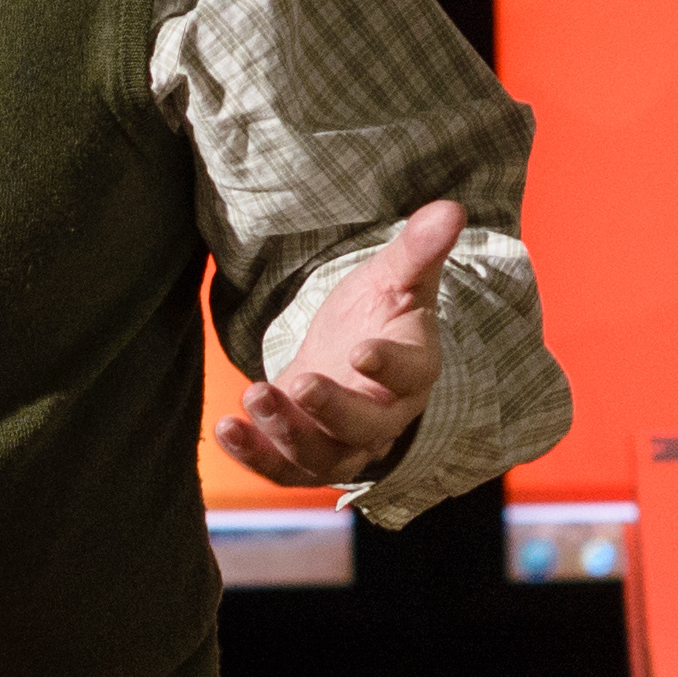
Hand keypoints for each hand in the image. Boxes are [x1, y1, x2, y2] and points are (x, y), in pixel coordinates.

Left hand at [214, 201, 459, 487]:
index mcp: (415, 370)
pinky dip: (255, 455)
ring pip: (325, 457)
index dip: (390, 368)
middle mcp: (385, 416)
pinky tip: (226, 429)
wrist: (347, 352)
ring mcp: (344, 443)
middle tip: (300, 383)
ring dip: (286, 434)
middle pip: (367, 429)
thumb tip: (451, 208)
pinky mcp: (306, 455)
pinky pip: (284, 468)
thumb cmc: (378, 311)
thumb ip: (418, 248)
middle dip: (332, 410)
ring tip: (252, 395)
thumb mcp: (394, 275)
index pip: (412, 376)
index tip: (362, 352)